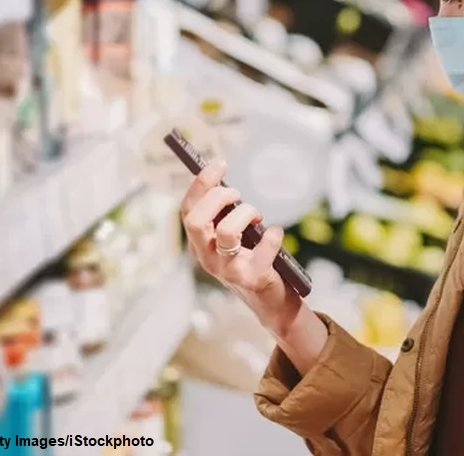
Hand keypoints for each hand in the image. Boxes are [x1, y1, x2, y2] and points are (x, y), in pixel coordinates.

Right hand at [180, 160, 299, 334]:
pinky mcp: (252, 278)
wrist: (268, 300)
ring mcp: (227, 270)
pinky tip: (276, 233)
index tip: (220, 164)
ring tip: (257, 216)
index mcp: (199, 243)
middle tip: (237, 194)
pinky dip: (273, 235)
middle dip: (218, 198)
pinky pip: (262, 251)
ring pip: (226, 233)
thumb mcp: (232, 237)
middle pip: (196, 221)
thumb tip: (225, 182)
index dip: (201, 184)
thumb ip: (225, 215)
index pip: (187, 210)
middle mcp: (207, 257)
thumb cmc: (251, 259)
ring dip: (245, 213)